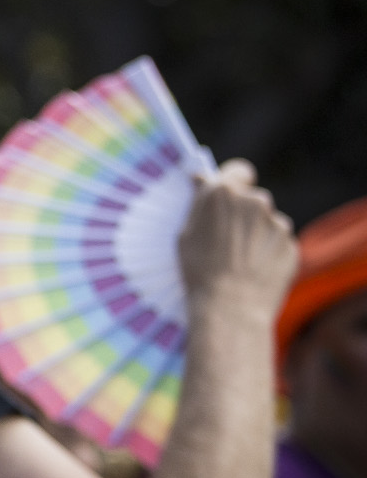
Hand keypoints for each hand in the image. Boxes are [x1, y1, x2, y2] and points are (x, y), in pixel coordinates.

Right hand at [177, 160, 295, 316]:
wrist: (230, 306)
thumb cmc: (199, 270)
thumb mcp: (185, 233)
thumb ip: (200, 203)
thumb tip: (203, 179)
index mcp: (225, 192)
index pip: (238, 170)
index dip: (232, 181)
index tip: (224, 197)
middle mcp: (256, 201)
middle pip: (251, 199)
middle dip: (241, 213)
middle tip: (225, 239)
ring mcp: (278, 223)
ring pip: (266, 222)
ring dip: (255, 234)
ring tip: (238, 261)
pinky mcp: (292, 245)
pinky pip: (277, 243)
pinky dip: (267, 253)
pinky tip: (253, 271)